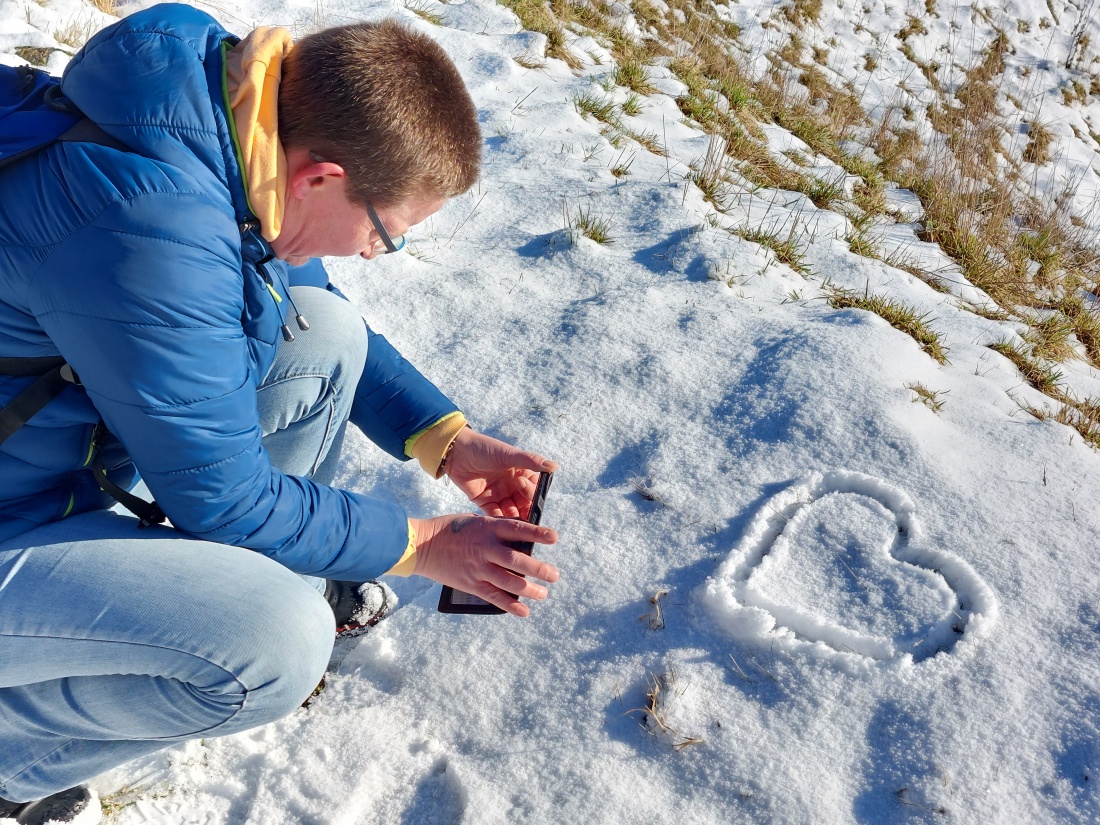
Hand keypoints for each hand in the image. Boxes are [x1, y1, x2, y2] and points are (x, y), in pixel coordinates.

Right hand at [411, 513, 558, 616]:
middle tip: (554, 575)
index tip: (555, 538)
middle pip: (517, 560)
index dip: (537, 534)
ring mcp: (478, 568)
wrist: (421, 545)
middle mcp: (485, 548)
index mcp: (487, 528)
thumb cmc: (449, 529)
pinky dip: (510, 605)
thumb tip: (521, 538)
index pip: (517, 530)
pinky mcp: (471, 584)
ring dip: (530, 590)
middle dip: (539, 569)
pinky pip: (494, 597)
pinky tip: (524, 611)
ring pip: (509, 582)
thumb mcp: (475, 521)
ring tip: (543, 593)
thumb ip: (496, 529)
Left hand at [444, 428, 557, 518]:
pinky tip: (503, 528)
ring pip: (510, 511)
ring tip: (517, 529)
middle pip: (523, 503)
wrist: (456, 452)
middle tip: (525, 519)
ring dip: (514, 519)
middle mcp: (511, 485)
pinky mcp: (484, 501)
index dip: (533, 495)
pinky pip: (495, 514)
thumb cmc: (485, 448)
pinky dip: (499, 521)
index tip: (531, 498)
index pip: (533, 489)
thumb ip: (531, 461)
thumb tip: (554, 466)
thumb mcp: (508, 454)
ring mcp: (498, 494)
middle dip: (526, 512)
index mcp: (520, 472)